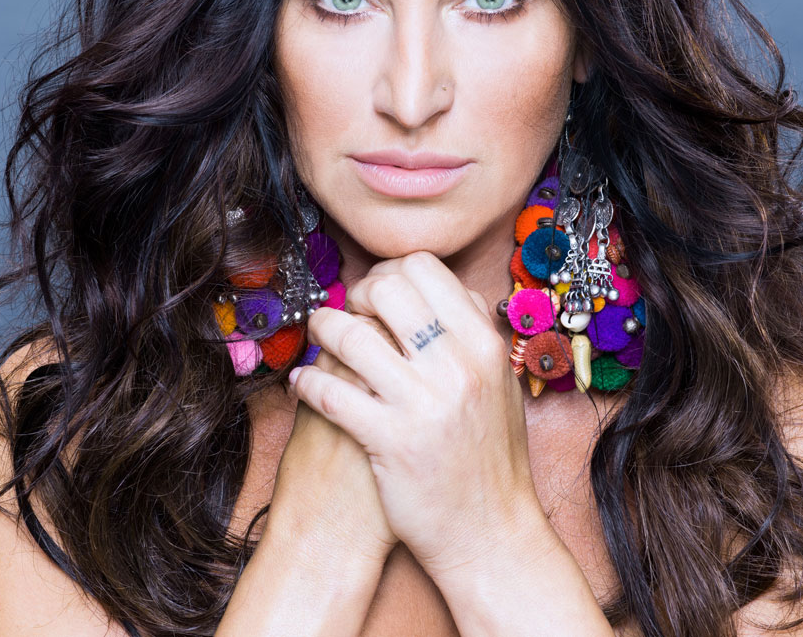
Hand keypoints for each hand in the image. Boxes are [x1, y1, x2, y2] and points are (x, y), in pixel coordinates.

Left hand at [288, 250, 543, 579]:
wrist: (491, 533)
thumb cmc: (491, 460)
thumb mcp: (500, 386)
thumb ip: (471, 337)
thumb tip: (441, 291)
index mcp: (484, 345)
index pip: (426, 269)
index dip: (389, 272)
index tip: (375, 294)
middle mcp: (458, 366)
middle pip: (387, 289)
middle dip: (354, 295)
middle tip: (345, 313)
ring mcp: (424, 403)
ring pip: (351, 335)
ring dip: (322, 329)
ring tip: (315, 337)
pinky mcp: (391, 441)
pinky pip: (331, 392)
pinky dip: (307, 382)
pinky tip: (302, 385)